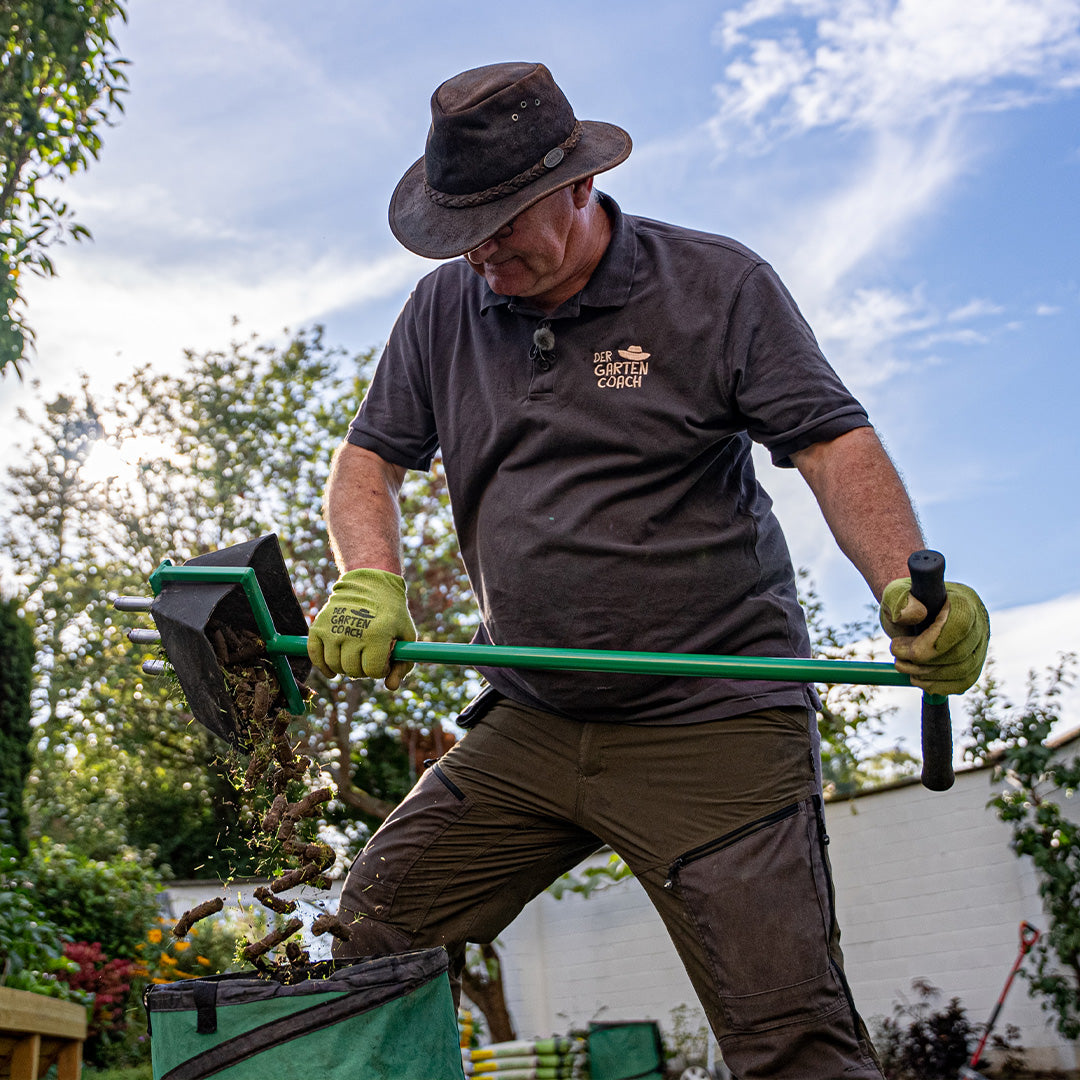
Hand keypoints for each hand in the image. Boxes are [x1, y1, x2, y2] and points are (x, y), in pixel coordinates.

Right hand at [308, 569, 415, 688]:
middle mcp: (353, 632)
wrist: (369, 584)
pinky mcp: (318, 627)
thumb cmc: (391, 613)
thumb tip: (391, 687)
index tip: (384, 659)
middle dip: (363, 669)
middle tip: (368, 656)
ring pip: (335, 666)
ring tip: (354, 655)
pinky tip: (332, 669)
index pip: (374, 671)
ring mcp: (333, 629)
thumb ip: (403, 664)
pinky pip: (315, 656)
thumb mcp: (406, 634)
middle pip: (353, 671)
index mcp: (377, 634)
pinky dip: (323, 666)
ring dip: (345, 667)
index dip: (381, 669)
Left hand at [879, 578, 989, 695]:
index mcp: (963, 600)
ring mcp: (980, 644)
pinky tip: (916, 677)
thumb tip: (915, 614)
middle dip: (921, 660)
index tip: (898, 645)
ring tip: (902, 664)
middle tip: (895, 653)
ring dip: (926, 675)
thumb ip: (898, 600)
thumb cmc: (903, 603)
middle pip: (960, 653)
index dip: (930, 641)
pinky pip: (963, 682)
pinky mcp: (974, 663)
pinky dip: (936, 685)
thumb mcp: (893, 595)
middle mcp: (979, 623)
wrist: (910, 614)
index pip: (960, 625)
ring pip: (962, 671)